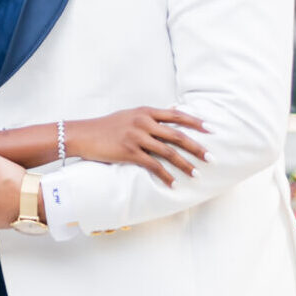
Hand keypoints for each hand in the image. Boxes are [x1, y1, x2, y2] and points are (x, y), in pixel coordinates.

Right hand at [68, 107, 207, 188]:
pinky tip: (174, 184)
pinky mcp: (129, 152)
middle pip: (177, 135)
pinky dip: (166, 176)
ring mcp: (137, 137)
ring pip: (168, 152)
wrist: (83, 134)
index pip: (177, 115)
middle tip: (211, 158)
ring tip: (197, 174)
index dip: (195, 122)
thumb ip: (150, 115)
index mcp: (146, 111)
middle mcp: (144, 122)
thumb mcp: (130, 114)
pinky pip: (153, 166)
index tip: (211, 130)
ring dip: (185, 165)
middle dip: (197, 147)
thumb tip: (173, 112)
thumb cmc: (106, 125)